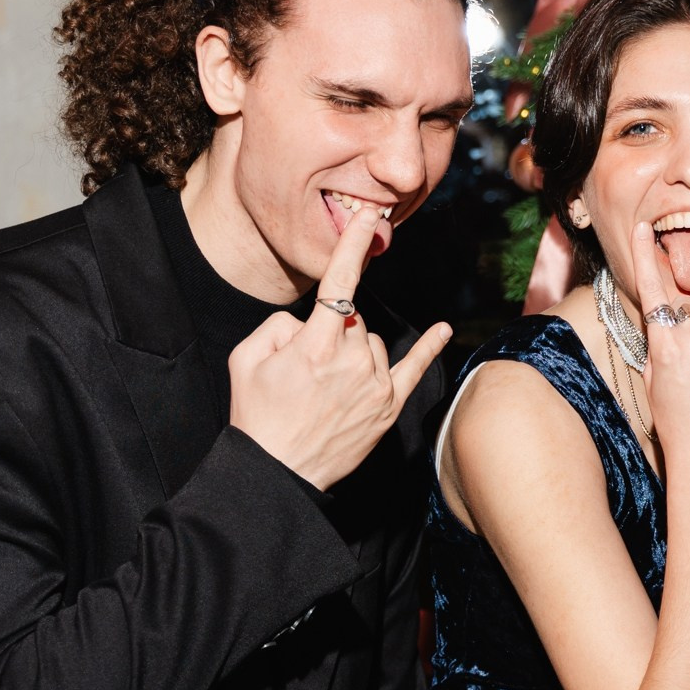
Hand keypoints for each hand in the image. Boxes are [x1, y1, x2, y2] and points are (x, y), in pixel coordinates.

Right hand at [230, 211, 450, 490]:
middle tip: (305, 368)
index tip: (368, 217)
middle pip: (353, 319)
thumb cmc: (258, 414)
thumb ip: (278, 326)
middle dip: (332, 331)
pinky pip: (414, 368)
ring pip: (373, 342)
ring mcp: (375, 384)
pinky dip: (429, 348)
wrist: (277, 471)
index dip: (353, 247)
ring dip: (355, 351)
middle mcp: (352, 360)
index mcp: (315, 345)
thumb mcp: (246, 359)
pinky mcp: (388, 406)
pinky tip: (443, 330)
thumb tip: (308, 322)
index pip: (339, 284)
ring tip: (327, 387)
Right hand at [628, 222, 689, 481]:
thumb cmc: (674, 420)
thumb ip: (659, 343)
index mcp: (665, 345)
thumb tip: (664, 319)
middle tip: (685, 359)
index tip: (642, 230)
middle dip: (683, 323)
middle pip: (687, 307)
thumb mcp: (653, 379)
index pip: (652, 291)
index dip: (644, 257)